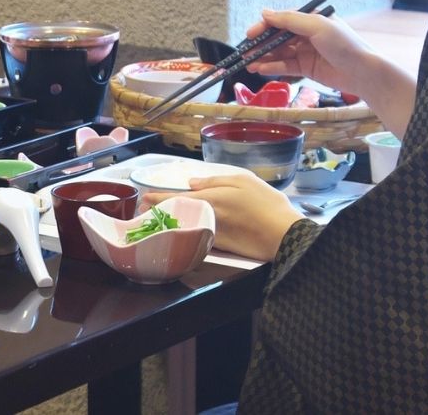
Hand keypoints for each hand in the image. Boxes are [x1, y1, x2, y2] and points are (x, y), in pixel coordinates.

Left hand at [141, 172, 302, 260]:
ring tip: (160, 218)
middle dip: (159, 213)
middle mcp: (205, 218)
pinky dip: (187, 233)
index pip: (175, 198)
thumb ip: (214, 180)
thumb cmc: (266, 203)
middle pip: (175, 215)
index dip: (157, 199)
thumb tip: (191, 183)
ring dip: (170, 223)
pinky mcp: (219, 247)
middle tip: (145, 211)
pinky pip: (197, 237)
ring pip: (184, 227)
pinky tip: (185, 230)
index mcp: (209, 198)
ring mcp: (210, 234)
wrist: (284, 235)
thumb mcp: (242, 180)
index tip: (143, 200)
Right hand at [245, 8, 417, 136]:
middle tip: (245, 52)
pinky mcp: (307, 68)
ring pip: (279, 52)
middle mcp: (307, 33)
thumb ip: (289, 20)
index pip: (282, 19)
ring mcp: (306, 51)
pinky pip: (285, 66)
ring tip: (248, 64)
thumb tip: (265, 12)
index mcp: (311, 18)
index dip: (264, 26)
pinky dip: (272, 67)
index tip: (251, 34)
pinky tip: (260, 69)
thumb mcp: (316, 26)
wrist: (363, 73)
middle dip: (261, 44)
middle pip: (278, 37)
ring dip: (263, 57)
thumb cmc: (344, 45)